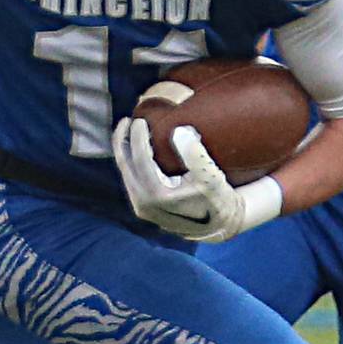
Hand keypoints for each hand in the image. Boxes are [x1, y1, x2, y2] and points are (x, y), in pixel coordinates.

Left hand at [112, 118, 279, 242]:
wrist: (219, 224)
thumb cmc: (218, 198)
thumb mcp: (212, 178)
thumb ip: (196, 156)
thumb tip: (179, 132)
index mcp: (157, 196)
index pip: (140, 159)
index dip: (138, 137)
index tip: (139, 119)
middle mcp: (143, 204)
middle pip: (125, 165)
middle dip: (123, 141)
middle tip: (126, 120)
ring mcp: (140, 207)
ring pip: (126, 173)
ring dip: (124, 150)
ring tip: (127, 130)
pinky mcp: (142, 206)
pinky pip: (130, 178)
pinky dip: (130, 161)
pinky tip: (133, 147)